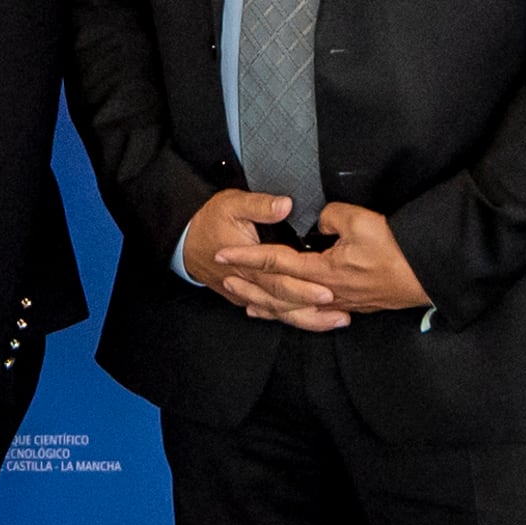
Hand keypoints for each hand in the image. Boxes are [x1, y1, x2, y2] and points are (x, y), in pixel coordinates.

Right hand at [183, 188, 339, 329]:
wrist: (185, 242)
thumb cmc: (209, 221)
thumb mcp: (233, 203)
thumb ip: (261, 205)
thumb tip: (285, 205)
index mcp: (248, 261)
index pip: (280, 280)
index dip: (304, 288)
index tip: (328, 291)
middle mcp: (249, 283)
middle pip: (283, 302)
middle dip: (313, 310)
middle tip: (341, 313)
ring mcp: (246, 293)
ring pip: (279, 312)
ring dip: (307, 319)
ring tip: (334, 321)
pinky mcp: (245, 297)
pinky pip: (270, 312)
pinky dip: (290, 318)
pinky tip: (309, 321)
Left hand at [215, 199, 430, 324]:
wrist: (428, 275)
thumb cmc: (396, 249)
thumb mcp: (360, 221)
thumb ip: (331, 217)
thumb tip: (321, 222)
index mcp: (322, 271)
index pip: (275, 262)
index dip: (247, 257)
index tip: (223, 253)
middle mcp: (326, 293)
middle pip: (279, 292)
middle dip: (251, 285)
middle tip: (226, 281)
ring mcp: (341, 303)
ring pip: (296, 308)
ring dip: (270, 305)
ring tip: (249, 305)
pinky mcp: (356, 306)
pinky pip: (317, 312)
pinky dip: (298, 313)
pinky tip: (295, 313)